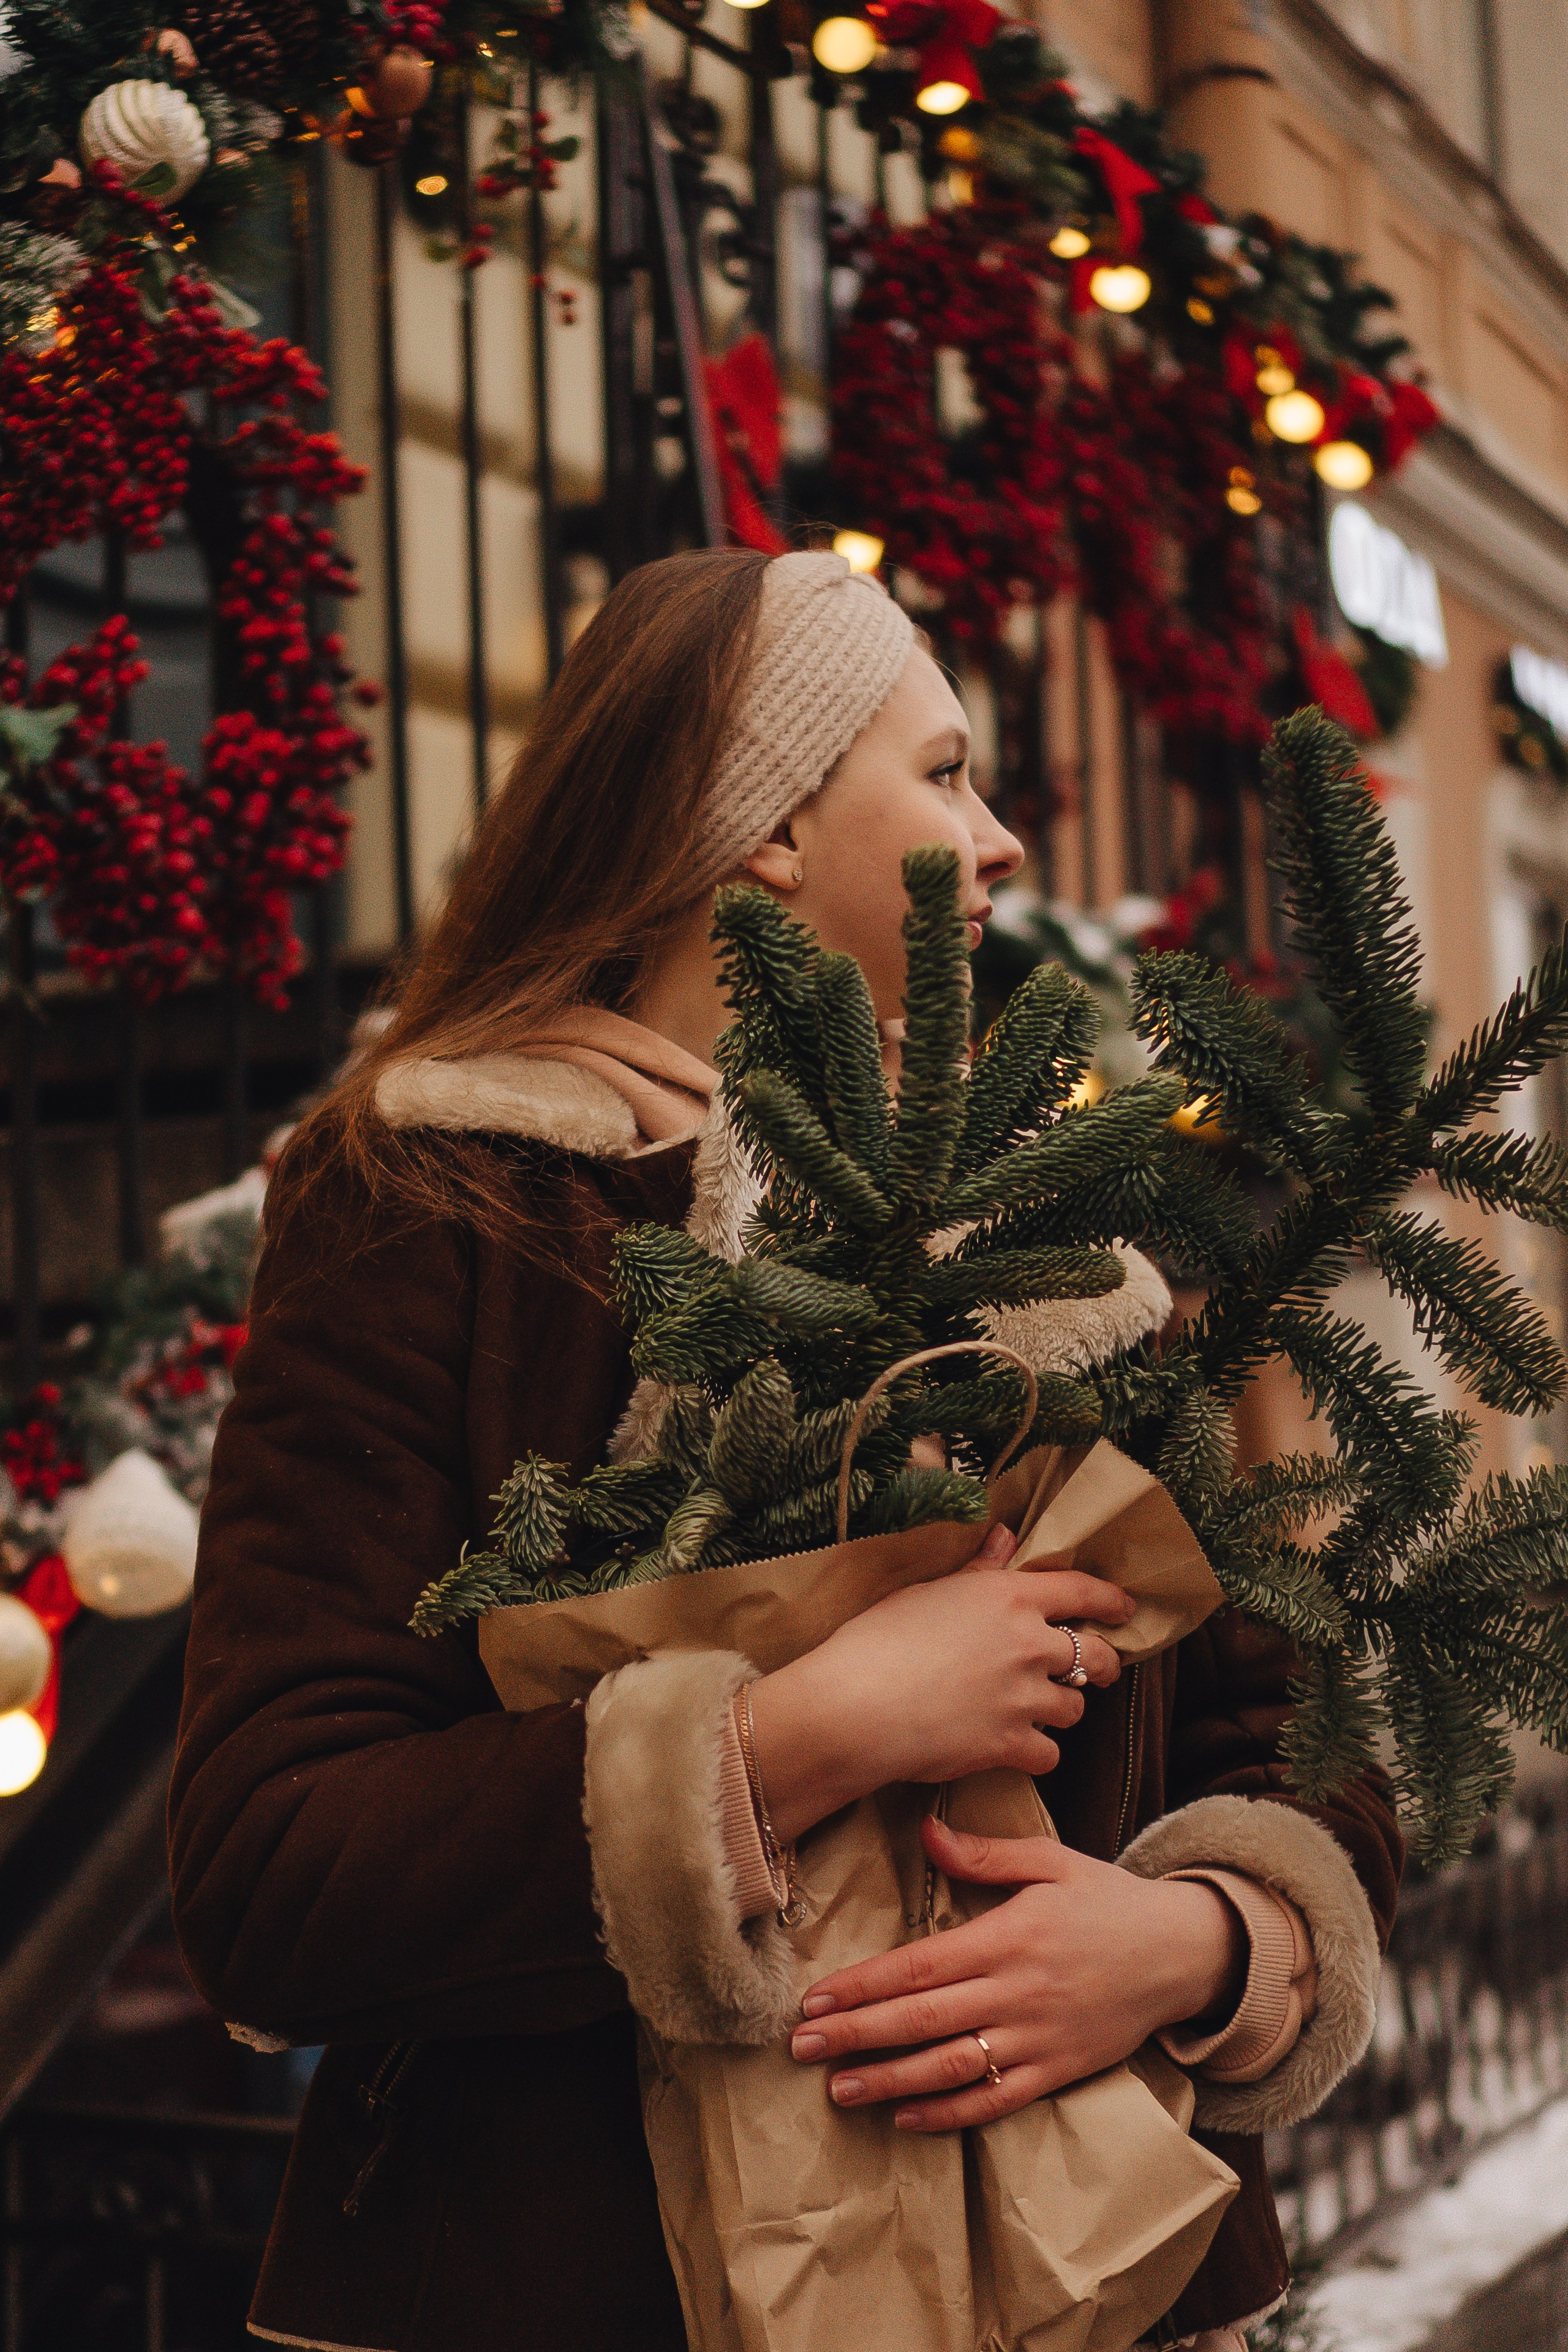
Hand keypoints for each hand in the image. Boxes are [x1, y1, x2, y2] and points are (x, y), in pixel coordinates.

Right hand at [750, 1525, 1135, 1843]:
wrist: (855, 1705)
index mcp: (1010, 1596)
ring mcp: (1024, 1697)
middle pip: (1096, 1656)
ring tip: (1039, 1710)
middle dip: (1103, 1664)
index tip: (1125, 1608)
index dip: (1110, 1600)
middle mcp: (1029, 1644)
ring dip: (1062, 1709)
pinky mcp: (1011, 1745)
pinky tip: (1017, 1748)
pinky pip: (1050, 1753)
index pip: (1082, 1592)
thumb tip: (1006, 1537)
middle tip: (1098, 1672)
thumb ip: (978, 1570)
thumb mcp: (928, 1591)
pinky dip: (1038, 1752)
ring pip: (1074, 1708)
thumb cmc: (878, 1639)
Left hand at [787, 1814, 1245, 2130]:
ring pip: (951, 2067)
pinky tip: (906, 2116)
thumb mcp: (1051, 1862)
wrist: (1184, 1953)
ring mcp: (1038, 2038)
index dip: (863, 1985)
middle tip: (801, 2047)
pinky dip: (948, 2112)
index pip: (919, 1965)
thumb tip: (927, 1832)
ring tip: (839, 2090)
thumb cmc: (1109, 1901)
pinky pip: (995, 2100)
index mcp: (1009, 1936)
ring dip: (889, 2080)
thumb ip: (985, 1853)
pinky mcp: (1058, 2071)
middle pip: (922, 2019)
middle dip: (856, 2035)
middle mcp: (1018, 1992)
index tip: (816, 1998)